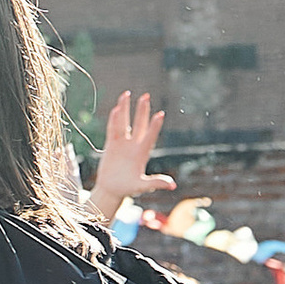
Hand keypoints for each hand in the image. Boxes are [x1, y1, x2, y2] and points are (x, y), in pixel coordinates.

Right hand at [89, 92, 175, 219]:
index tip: (160, 114)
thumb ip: (155, 183)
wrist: (112, 190)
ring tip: (126, 93)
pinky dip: (113, 120)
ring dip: (126, 109)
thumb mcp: (142, 187)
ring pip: (124, 123)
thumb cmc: (128, 189)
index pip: (149, 136)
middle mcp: (133, 146)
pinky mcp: (112, 145)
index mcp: (142, 154)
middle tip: (146, 96)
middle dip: (142, 111)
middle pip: (139, 124)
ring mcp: (122, 144)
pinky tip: (116, 108)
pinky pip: (112, 129)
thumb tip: (173, 185)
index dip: (155, 126)